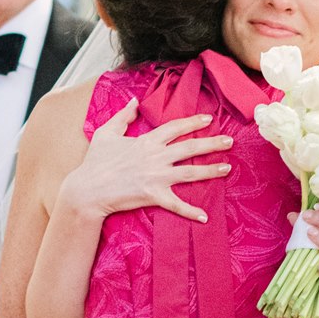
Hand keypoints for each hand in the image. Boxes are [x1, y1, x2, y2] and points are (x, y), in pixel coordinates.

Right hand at [56, 99, 231, 224]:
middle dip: (212, 144)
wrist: (88, 189)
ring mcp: (157, 177)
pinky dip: (191, 211)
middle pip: (190, 148)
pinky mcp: (154, 196)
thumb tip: (134, 101)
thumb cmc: (95, 161)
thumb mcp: (106, 132)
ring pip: (190, 173)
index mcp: (147, 141)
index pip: (175, 128)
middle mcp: (156, 157)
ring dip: (211, 171)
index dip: (193, 122)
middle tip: (230, 141)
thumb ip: (123, 115)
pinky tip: (205, 216)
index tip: (208, 119)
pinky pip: (177, 204)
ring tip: (228, 169)